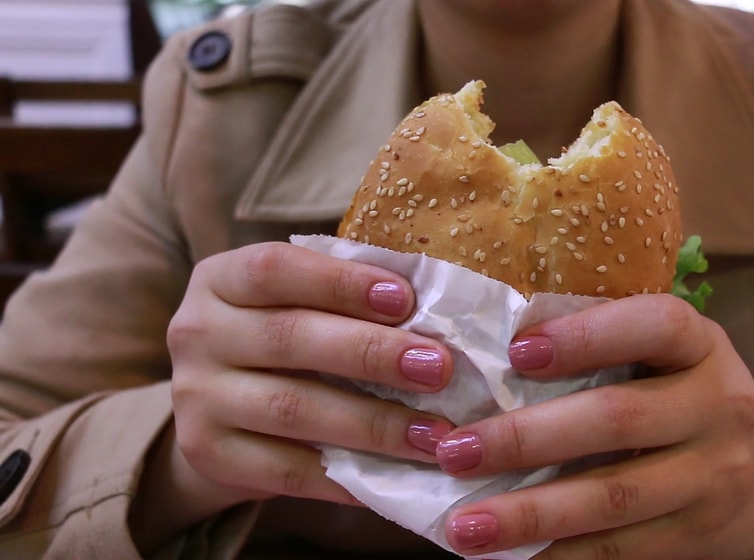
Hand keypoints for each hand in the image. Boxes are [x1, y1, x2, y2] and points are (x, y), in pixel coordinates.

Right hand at [133, 242, 455, 550]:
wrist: (216, 413)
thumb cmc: (283, 341)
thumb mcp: (299, 303)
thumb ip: (348, 297)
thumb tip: (438, 305)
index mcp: (221, 279)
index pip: (274, 269)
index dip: (341, 283)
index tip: (406, 299)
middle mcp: (197, 332)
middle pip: (289, 337)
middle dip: (372, 353)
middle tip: (439, 368)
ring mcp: (195, 398)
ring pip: (292, 409)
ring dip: (373, 423)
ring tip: (433, 433)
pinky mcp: (206, 455)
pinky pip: (286, 470)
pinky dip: (346, 477)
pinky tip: (396, 475)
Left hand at [434, 294, 753, 559]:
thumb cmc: (690, 397)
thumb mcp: (672, 356)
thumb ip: (608, 344)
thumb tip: (492, 348)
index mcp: (703, 346)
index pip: (655, 325)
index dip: (586, 335)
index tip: (516, 351)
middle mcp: (719, 407)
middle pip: (618, 420)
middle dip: (527, 438)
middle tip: (455, 451)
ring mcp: (713, 478)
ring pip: (613, 498)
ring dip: (530, 513)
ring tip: (463, 526)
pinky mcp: (696, 536)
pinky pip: (621, 549)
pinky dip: (560, 553)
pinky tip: (510, 555)